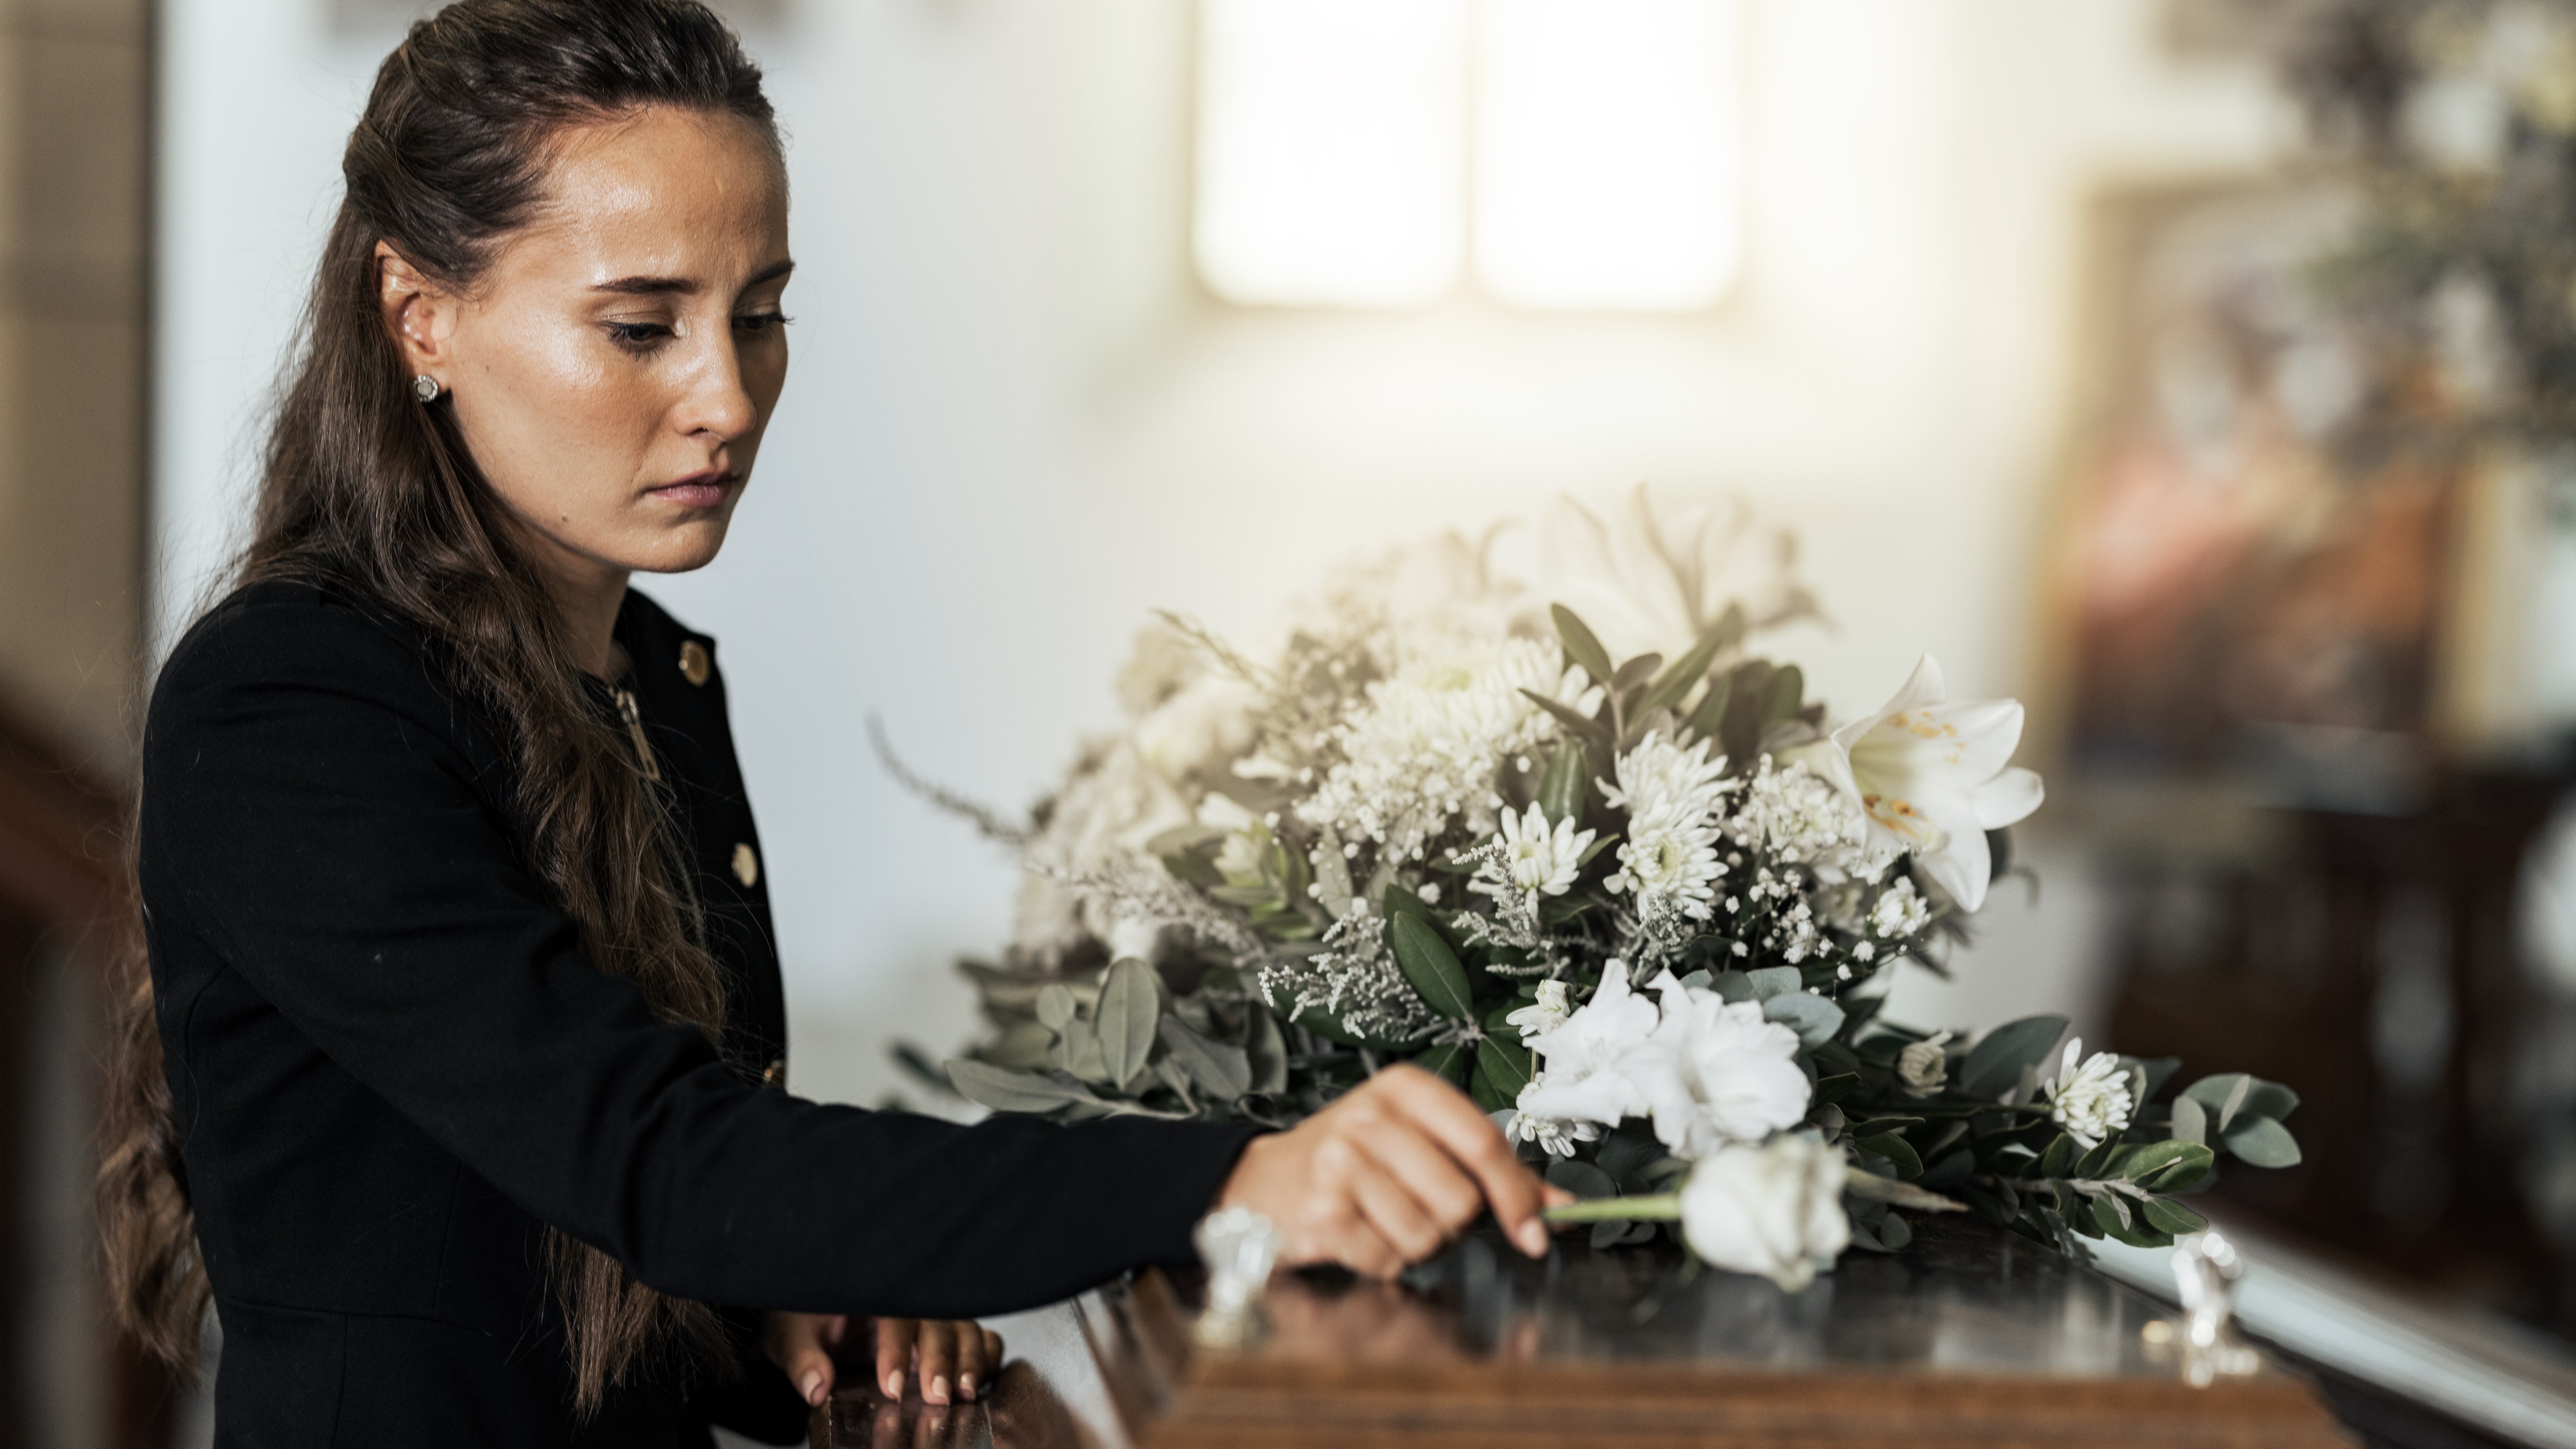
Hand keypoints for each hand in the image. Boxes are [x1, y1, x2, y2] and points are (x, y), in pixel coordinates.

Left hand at [762, 1313, 1004, 1406]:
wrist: (811, 1319)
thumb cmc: (804, 1317)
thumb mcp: (791, 1334)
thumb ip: (803, 1359)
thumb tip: (816, 1386)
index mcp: (872, 1288)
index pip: (894, 1312)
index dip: (896, 1348)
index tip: (892, 1387)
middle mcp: (908, 1297)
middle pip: (937, 1319)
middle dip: (941, 1359)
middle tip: (937, 1395)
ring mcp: (930, 1315)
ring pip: (963, 1326)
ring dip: (969, 1358)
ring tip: (964, 1393)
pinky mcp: (944, 1335)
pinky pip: (978, 1336)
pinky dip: (985, 1355)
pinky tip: (979, 1381)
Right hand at [1214, 1062, 1570, 1276]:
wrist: (1267, 1182)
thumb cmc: (1356, 1159)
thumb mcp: (1421, 1141)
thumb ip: (1494, 1171)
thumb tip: (1560, 1207)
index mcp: (1406, 1089)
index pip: (1483, 1142)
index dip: (1516, 1196)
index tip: (1532, 1233)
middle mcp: (1370, 1117)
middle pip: (1459, 1199)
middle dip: (1451, 1222)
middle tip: (1419, 1207)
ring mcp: (1340, 1162)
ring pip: (1426, 1234)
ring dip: (1416, 1243)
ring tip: (1385, 1218)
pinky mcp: (1321, 1211)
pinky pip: (1387, 1259)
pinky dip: (1382, 1260)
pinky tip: (1361, 1233)